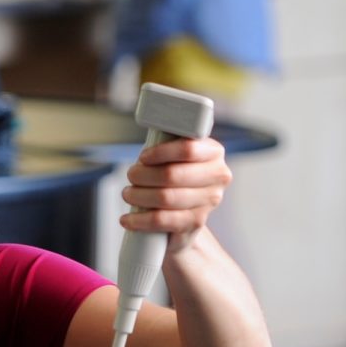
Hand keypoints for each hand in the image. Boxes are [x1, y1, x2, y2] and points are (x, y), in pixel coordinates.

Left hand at [122, 136, 230, 253]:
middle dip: (143, 175)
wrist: (187, 212)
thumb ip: (168, 140)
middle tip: (131, 176)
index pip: (187, 149)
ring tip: (128, 194)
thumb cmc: (176, 175)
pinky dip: (140, 220)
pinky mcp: (196, 223)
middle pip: (172, 175)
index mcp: (213, 152)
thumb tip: (147, 124)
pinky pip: (163, 221)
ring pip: (165, 198)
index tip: (143, 157)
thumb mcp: (176, 154)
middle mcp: (218, 177)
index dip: (160, 152)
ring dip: (138, 196)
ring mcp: (209, 202)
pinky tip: (128, 219)